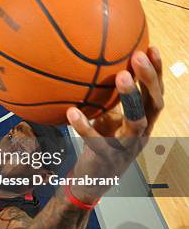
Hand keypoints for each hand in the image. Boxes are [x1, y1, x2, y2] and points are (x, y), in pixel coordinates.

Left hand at [66, 48, 163, 202]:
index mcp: (143, 121)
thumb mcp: (107, 117)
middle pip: (154, 104)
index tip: (152, 47)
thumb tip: (95, 66)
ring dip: (130, 98)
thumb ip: (107, 98)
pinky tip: (71, 111)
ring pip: (136, 122)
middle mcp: (141, 133)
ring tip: (120, 76)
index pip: (156, 93)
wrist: (91, 181)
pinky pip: (96, 140)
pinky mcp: (106, 158)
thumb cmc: (101, 143)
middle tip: (139, 56)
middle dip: (150, 79)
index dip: (157, 72)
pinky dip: (84, 125)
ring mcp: (126, 147)